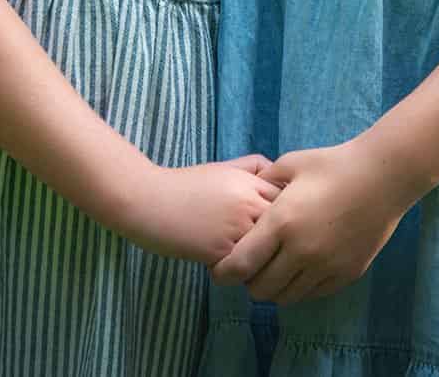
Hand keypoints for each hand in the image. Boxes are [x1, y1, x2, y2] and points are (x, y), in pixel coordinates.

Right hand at [114, 155, 282, 265]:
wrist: (149, 201)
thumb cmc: (185, 184)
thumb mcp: (222, 167)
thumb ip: (252, 167)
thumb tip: (275, 174)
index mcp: (250, 183)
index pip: (288, 202)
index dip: (288, 214)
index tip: (280, 224)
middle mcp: (248, 204)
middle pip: (284, 228)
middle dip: (280, 239)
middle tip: (272, 248)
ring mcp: (236, 229)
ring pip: (268, 251)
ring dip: (263, 259)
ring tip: (253, 263)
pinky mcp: (221, 252)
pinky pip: (245, 267)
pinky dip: (242, 270)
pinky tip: (231, 268)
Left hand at [208, 140, 413, 304]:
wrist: (382, 177)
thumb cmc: (333, 164)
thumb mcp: (290, 164)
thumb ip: (264, 183)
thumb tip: (248, 194)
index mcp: (281, 223)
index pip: (241, 264)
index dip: (224, 272)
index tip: (219, 270)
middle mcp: (301, 251)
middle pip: (261, 288)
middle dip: (249, 282)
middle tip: (250, 268)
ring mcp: (325, 266)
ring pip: (287, 296)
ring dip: (275, 287)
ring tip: (275, 270)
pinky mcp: (346, 274)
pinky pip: (313, 293)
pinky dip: (300, 287)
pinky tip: (300, 269)